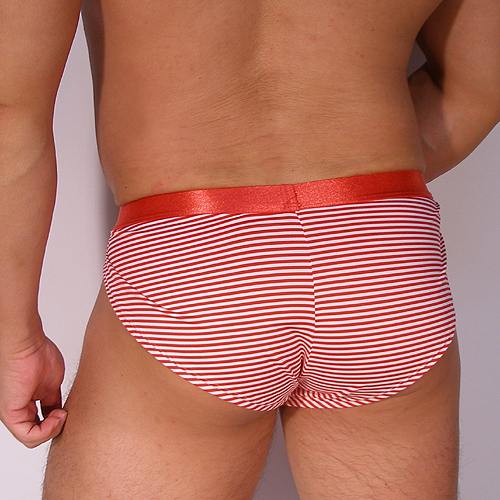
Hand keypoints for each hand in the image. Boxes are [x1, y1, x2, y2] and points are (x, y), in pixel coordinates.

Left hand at [0, 331, 66, 447]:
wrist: (27, 345)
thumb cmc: (38, 355)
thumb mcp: (52, 384)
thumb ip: (53, 401)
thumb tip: (61, 413)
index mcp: (27, 404)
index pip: (41, 426)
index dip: (57, 424)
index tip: (66, 412)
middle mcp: (19, 410)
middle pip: (37, 435)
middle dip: (55, 429)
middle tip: (64, 416)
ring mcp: (14, 413)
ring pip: (32, 439)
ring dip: (52, 430)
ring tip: (61, 415)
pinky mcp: (11, 414)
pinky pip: (28, 435)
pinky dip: (47, 430)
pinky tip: (57, 416)